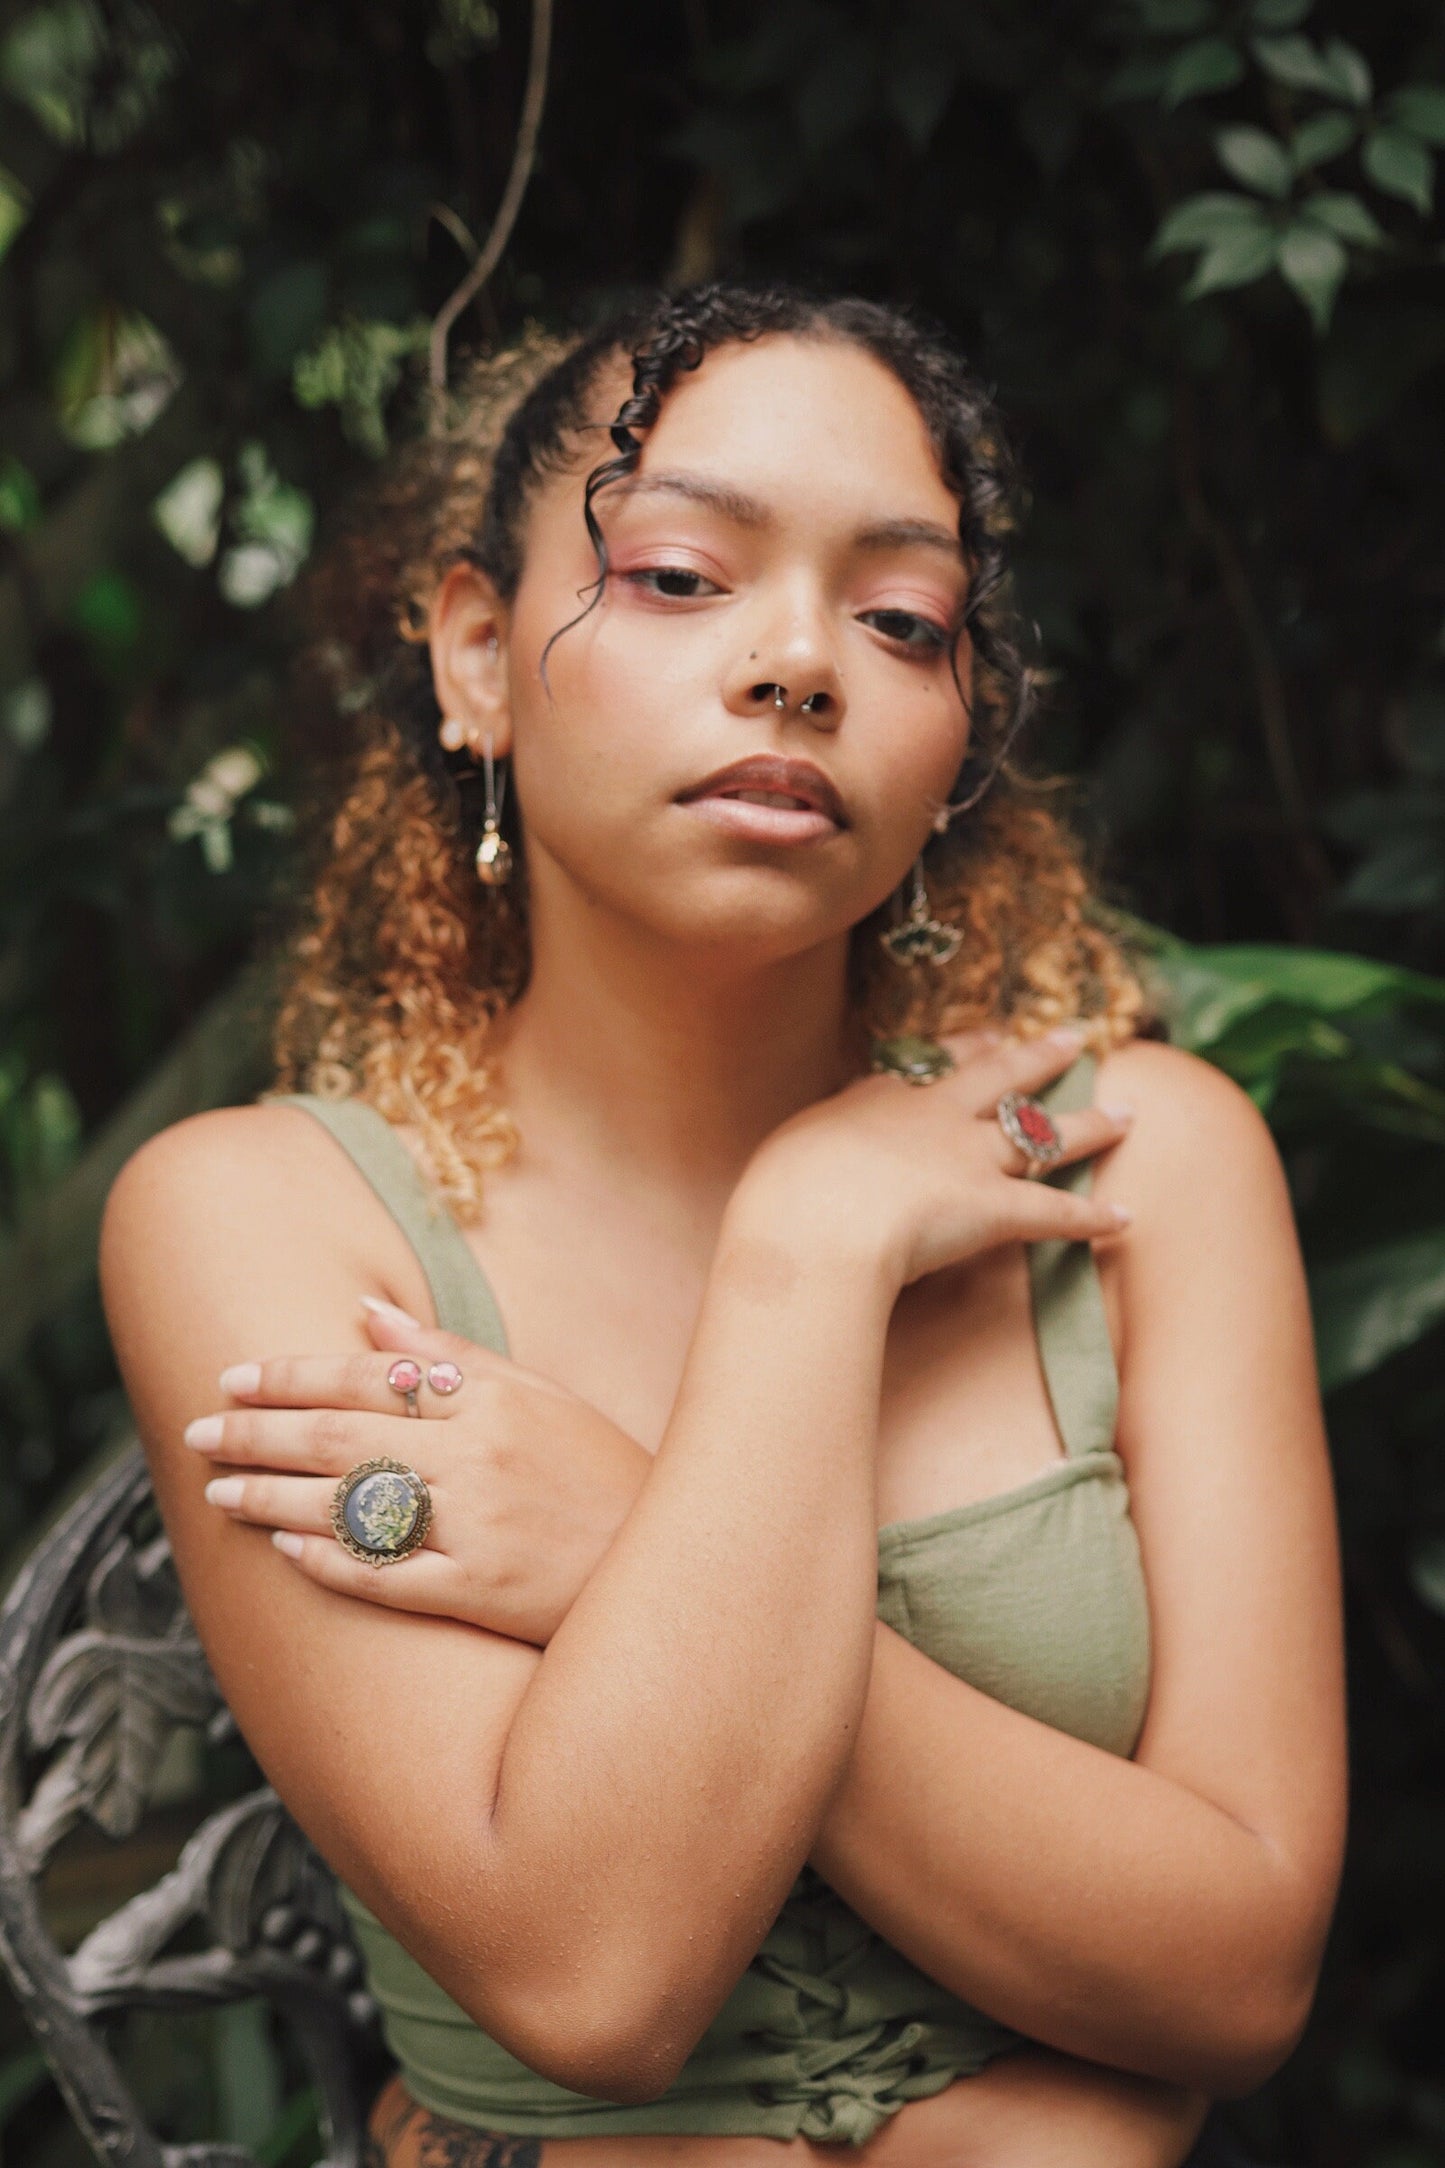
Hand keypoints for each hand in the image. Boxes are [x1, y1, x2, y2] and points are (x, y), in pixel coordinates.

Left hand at [189, 1301, 651, 1642]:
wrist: (668, 1561)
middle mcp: (478, 1459)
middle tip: (200, 1431)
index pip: (368, 1378)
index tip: (235, 1378)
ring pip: (351, 1506)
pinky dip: (331, 1563)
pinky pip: (387, 1577)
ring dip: (273, 1497)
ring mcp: (478, 1528)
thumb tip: (369, 1316)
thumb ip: (453, 1356)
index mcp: (491, 1400)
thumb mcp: (540, 1395)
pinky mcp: (482, 1592)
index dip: (292, 1376)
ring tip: (220, 1494)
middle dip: (259, 1432)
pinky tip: (287, 1552)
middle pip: (341, 1437)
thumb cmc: (600, 1472)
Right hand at [743, 1026, 1132, 1290]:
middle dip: (1037, 1058)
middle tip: (1071, 1038)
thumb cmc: (785, 1196)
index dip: (966, 1053)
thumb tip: (815, 1159)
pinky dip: (1091, 1217)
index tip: (988, 1038)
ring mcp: (969, 1159)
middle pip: (998, 1079)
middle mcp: (933, 1119)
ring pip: (1040, 1133)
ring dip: (1088, 1124)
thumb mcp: (790, 1153)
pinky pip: (1054, 1213)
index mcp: (878, 1102)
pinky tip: (1124, 1218)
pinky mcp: (995, 1209)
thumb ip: (816, 1149)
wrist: (816, 1223)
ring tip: (1126, 1112)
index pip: (932, 1070)